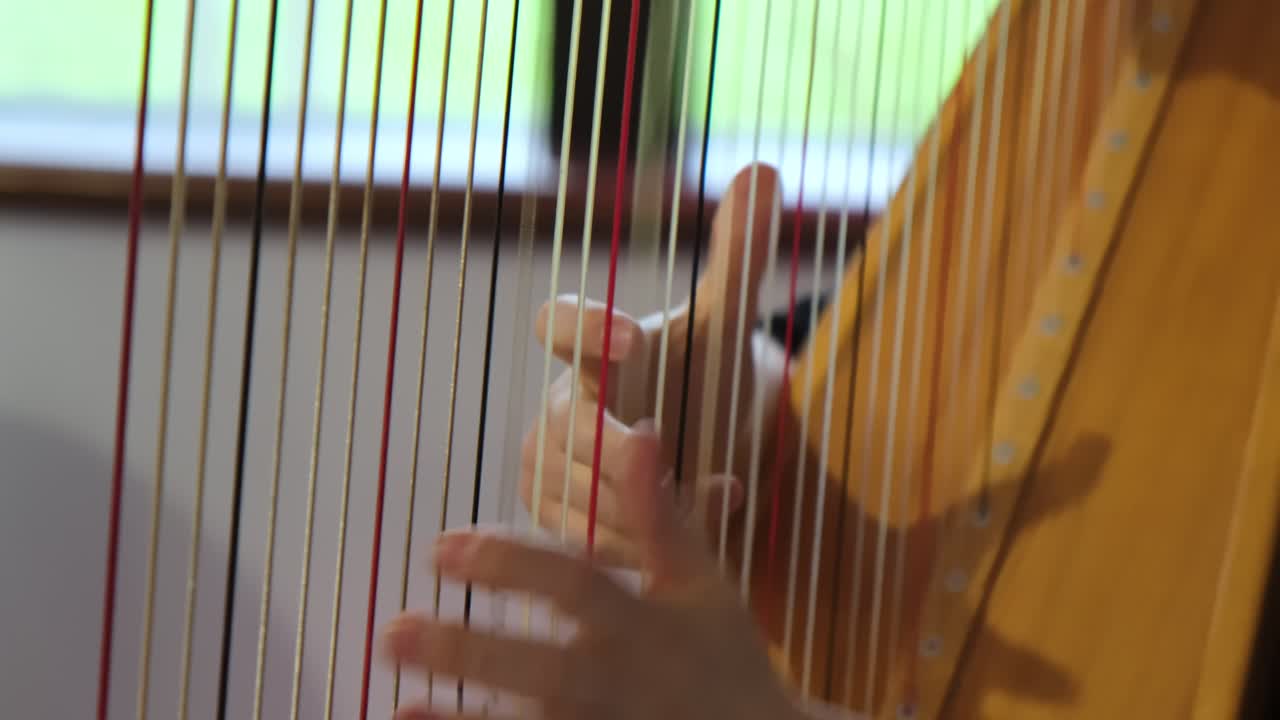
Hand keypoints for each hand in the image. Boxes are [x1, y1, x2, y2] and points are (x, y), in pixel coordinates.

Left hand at [382, 425, 802, 719]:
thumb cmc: (725, 654)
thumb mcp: (701, 580)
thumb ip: (664, 512)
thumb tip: (641, 428)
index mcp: (646, 623)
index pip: (573, 586)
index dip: (510, 565)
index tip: (440, 546)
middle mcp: (623, 680)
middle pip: (540, 669)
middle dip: (467, 651)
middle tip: (392, 632)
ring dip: (463, 717)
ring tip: (398, 696)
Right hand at [519, 163, 784, 565]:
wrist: (700, 444)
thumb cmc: (704, 376)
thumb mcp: (728, 323)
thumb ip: (741, 256)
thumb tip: (765, 169)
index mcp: (591, 348)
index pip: (560, 322)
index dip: (585, 328)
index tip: (632, 338)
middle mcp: (556, 404)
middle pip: (567, 426)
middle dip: (618, 447)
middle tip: (669, 453)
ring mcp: (549, 467)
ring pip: (581, 492)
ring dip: (645, 500)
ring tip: (717, 490)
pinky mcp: (559, 522)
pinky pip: (594, 543)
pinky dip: (646, 542)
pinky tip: (699, 528)